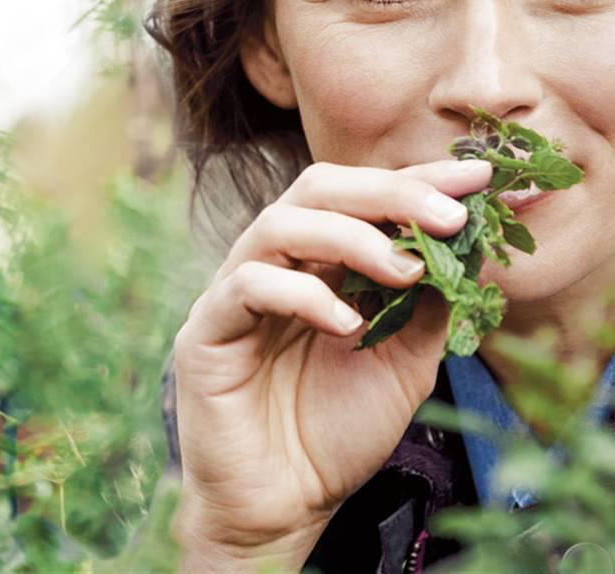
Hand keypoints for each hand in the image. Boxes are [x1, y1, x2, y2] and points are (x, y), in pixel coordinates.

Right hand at [171, 158, 492, 571]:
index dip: (415, 181)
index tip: (476, 178)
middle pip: (315, 190)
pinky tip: (346, 325)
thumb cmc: (338, 430)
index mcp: (317, 262)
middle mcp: (275, 263)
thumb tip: (463, 246)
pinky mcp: (206, 329)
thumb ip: (425, 304)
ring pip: (278, 225)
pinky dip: (302, 294)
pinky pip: (247, 285)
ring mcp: (235, 291)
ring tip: (405, 272)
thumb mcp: (404, 361)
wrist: (285, 503)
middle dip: (386, 194)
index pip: (360, 198)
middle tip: (446, 216)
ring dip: (349, 237)